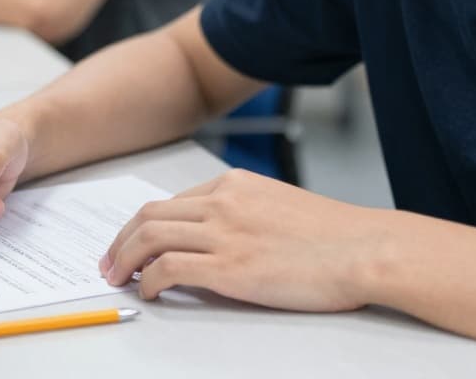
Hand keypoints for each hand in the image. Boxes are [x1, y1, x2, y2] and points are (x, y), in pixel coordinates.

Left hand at [101, 169, 383, 310]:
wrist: (367, 248)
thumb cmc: (336, 236)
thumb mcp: (281, 208)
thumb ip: (246, 214)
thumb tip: (220, 239)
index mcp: (235, 183)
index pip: (172, 201)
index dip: (144, 225)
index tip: (132, 243)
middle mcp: (223, 202)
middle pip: (149, 215)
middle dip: (120, 240)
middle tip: (108, 263)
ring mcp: (225, 233)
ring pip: (150, 237)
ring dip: (124, 259)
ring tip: (115, 278)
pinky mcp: (230, 267)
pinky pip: (169, 269)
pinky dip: (150, 280)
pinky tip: (149, 292)